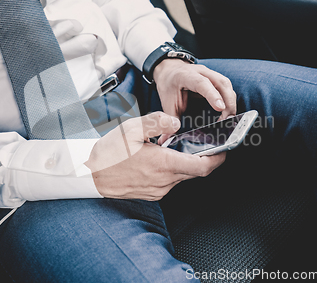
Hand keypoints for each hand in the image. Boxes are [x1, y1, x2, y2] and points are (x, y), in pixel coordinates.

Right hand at [85, 112, 225, 200]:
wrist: (91, 176)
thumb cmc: (109, 153)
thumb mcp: (130, 129)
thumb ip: (156, 122)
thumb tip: (176, 122)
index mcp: (163, 164)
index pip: (202, 166)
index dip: (218, 159)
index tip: (225, 149)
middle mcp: (164, 181)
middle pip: (195, 171)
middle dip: (204, 158)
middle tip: (206, 144)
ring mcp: (159, 190)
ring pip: (183, 176)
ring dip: (186, 163)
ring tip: (178, 147)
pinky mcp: (153, 194)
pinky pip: (172, 181)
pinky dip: (174, 170)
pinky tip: (163, 158)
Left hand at [153, 58, 236, 120]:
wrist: (170, 71)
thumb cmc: (169, 85)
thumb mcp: (167, 102)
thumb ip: (171, 119)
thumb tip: (168, 138)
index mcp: (186, 76)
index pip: (202, 84)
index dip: (212, 95)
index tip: (220, 108)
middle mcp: (201, 72)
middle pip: (221, 83)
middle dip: (228, 102)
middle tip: (227, 120)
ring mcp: (210, 73)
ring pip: (226, 85)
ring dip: (231, 101)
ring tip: (229, 118)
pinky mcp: (215, 78)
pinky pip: (227, 87)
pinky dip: (229, 99)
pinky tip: (228, 111)